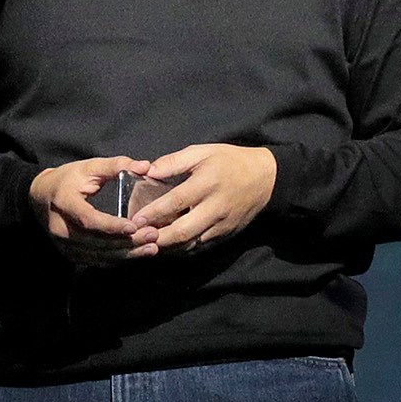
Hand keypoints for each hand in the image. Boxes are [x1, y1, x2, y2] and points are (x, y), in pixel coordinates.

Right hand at [28, 157, 160, 263]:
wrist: (40, 197)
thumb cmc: (68, 180)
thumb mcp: (89, 167)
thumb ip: (117, 166)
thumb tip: (146, 166)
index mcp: (64, 202)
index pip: (88, 219)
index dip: (111, 225)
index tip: (134, 226)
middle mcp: (60, 228)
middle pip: (96, 241)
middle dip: (127, 241)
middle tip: (153, 236)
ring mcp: (64, 244)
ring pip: (98, 254)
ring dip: (126, 254)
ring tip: (152, 248)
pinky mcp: (70, 254)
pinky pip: (96, 260)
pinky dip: (117, 258)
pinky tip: (136, 254)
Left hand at [134, 144, 276, 253]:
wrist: (265, 179)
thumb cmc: (229, 161)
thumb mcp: (203, 152)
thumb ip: (174, 161)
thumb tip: (148, 170)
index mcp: (207, 183)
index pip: (176, 201)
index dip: (154, 213)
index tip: (135, 220)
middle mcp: (215, 208)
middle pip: (183, 231)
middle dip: (158, 238)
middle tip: (137, 238)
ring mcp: (221, 225)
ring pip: (191, 244)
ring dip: (168, 247)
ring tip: (148, 244)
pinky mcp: (226, 235)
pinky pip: (201, 247)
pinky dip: (183, 249)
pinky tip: (168, 245)